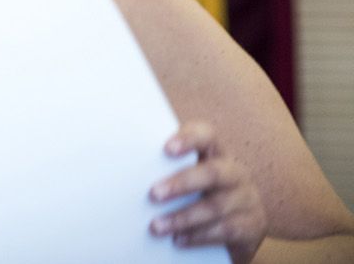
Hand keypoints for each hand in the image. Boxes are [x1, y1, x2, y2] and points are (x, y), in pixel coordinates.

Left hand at [149, 120, 265, 261]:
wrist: (238, 228)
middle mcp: (235, 173)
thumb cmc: (201, 196)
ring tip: (156, 227)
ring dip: (183, 217)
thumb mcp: (190, 179)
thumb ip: (167, 169)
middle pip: (212, 173)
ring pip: (215, 206)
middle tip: (153, 194)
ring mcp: (247, 199)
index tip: (166, 148)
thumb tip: (123, 172)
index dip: (189, 138)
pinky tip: (178, 240)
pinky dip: (199, 236)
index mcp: (216, 154)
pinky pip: (226, 230)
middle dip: (181, 183)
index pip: (207, 135)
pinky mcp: (252, 225)